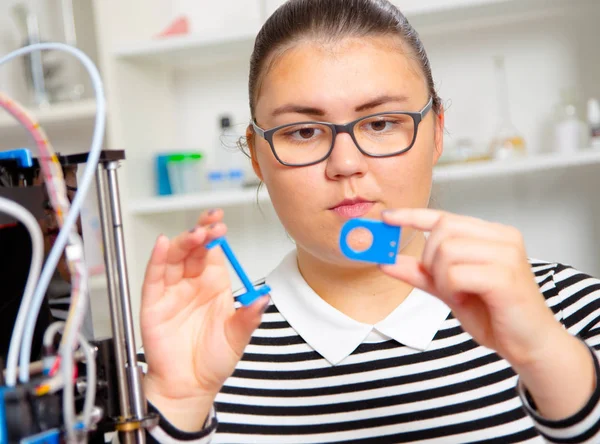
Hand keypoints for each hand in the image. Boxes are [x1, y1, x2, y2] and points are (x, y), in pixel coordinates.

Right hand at [140, 209, 268, 429]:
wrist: (189, 386)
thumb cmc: (212, 359)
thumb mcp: (238, 336)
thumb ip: (249, 316)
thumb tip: (264, 298)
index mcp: (213, 284)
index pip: (213, 251)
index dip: (215, 235)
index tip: (222, 224)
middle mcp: (192, 283)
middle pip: (193, 249)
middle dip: (201, 233)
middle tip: (211, 227)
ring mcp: (171, 291)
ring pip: (173, 257)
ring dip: (183, 242)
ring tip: (195, 234)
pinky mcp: (153, 303)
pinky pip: (153, 276)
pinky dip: (156, 258)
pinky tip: (161, 244)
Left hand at [380, 209, 595, 419]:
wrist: (529, 345)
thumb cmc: (496, 315)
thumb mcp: (449, 289)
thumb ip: (421, 273)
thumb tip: (388, 261)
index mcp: (490, 235)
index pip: (444, 216)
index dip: (412, 215)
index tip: (387, 218)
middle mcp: (501, 237)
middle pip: (442, 230)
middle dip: (430, 258)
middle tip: (443, 283)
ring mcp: (506, 254)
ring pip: (447, 250)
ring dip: (441, 277)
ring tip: (459, 293)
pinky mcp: (505, 275)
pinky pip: (456, 273)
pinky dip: (451, 289)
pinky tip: (466, 298)